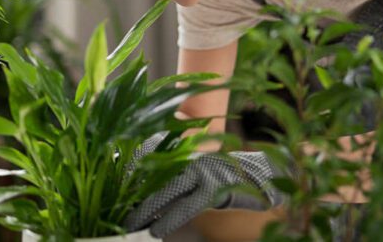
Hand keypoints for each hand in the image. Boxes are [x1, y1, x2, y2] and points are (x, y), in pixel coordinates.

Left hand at [125, 149, 286, 237]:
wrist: (265, 175)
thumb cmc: (230, 177)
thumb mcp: (201, 174)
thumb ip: (180, 179)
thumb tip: (151, 194)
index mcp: (188, 153)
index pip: (154, 161)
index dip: (134, 174)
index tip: (117, 188)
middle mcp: (194, 159)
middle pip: (156, 177)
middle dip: (135, 196)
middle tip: (118, 213)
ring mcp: (205, 172)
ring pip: (167, 192)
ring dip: (146, 210)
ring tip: (131, 224)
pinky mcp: (215, 188)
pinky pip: (186, 206)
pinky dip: (169, 219)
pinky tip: (157, 229)